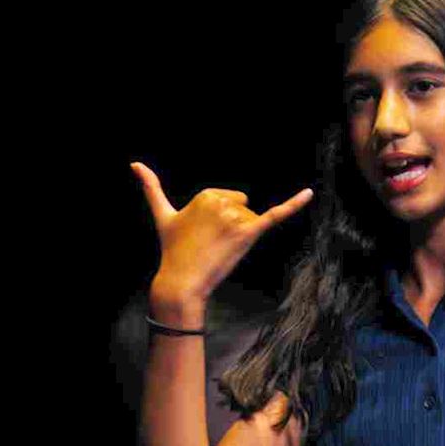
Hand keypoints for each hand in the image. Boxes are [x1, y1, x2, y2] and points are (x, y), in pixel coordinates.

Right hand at [131, 163, 312, 314]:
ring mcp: (236, 217)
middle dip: (232, 226)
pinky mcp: (249, 233)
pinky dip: (295, 204)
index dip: (219, 221)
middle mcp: (222, 200)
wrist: (181, 281)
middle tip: (212, 245)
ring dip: (241, 236)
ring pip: (252, 219)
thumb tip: (134, 164)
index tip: (202, 236)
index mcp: (206, 193)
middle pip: (243, 208)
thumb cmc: (172, 250)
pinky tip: (310, 193)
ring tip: (220, 249)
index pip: (230, 200)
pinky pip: (277, 214)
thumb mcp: (162, 215)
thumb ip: (151, 188)